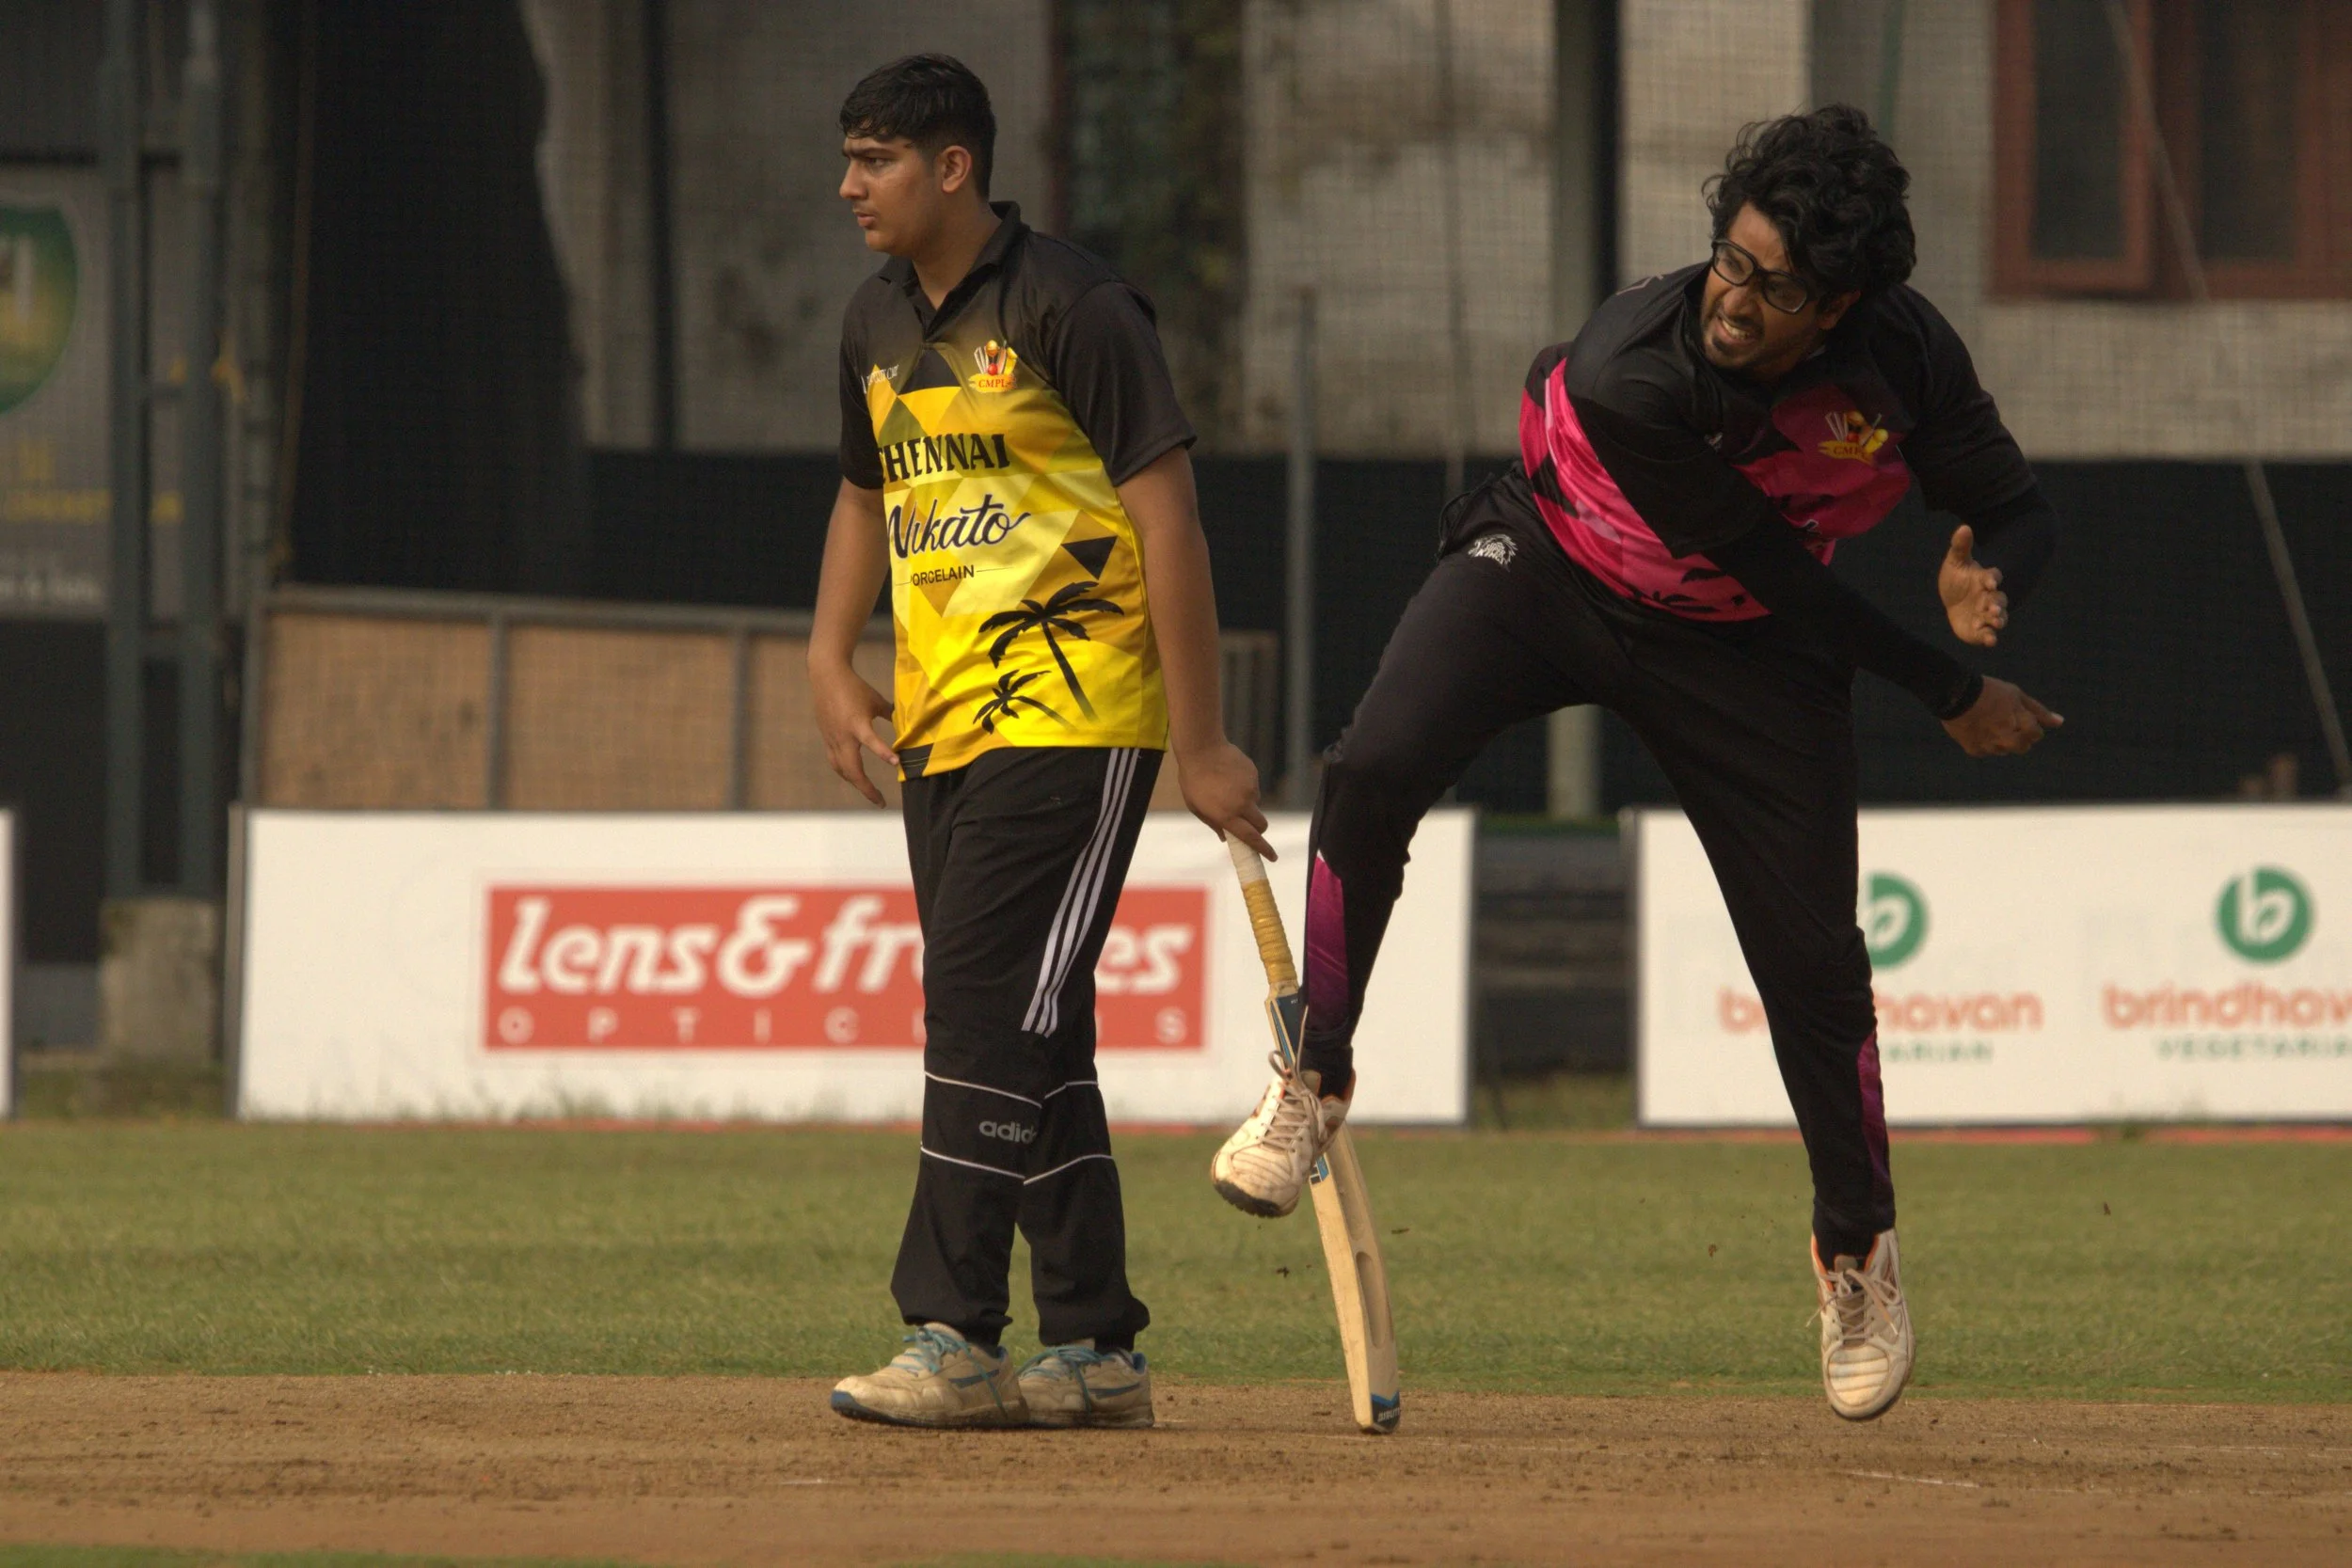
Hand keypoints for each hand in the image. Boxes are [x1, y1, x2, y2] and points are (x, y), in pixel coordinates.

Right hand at [810, 659, 896, 804]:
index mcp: (857, 723)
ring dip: (856, 783)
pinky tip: (855, 778)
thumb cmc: (855, 687)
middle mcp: (843, 735)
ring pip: (843, 770)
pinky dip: (846, 772)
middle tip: (881, 801)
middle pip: (852, 769)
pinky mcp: (827, 739)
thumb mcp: (876, 701)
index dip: (884, 753)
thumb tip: (909, 727)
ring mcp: (832, 739)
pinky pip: (836, 762)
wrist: (826, 677)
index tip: (897, 763)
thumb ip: (891, 716)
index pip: (871, 741)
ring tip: (871, 793)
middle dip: (867, 788)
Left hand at [1175, 739, 1274, 860]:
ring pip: (1255, 804)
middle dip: (1258, 829)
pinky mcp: (1254, 775)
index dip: (1263, 849)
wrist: (1202, 748)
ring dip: (1246, 804)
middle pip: (1261, 825)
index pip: (1250, 837)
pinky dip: (1244, 787)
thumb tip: (1225, 837)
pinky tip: (1229, 776)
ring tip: (1225, 789)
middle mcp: (1242, 804)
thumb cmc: (1193, 780)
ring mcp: (1250, 789)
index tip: (1272, 857)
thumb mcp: (1196, 807)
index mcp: (1227, 815)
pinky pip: (1252, 787)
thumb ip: (1213, 823)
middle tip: (1247, 825)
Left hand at [1939, 524, 2007, 647]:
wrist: (1954, 600)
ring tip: (1995, 622)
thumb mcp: (1955, 562)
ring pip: (1998, 618)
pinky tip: (1990, 640)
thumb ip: (1961, 547)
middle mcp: (1989, 598)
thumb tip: (1963, 527)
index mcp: (1984, 580)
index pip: (1992, 577)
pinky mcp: (1980, 629)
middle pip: (1998, 601)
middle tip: (1994, 610)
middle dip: (1997, 605)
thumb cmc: (1957, 579)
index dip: (1992, 579)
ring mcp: (1986, 614)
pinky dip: (1989, 637)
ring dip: (1997, 620)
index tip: (1990, 582)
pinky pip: (1987, 634)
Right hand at [1942, 676, 2063, 756]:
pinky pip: (1986, 750)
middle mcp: (2008, 738)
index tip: (2020, 716)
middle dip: (2020, 737)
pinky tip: (1977, 728)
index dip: (2031, 725)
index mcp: (2021, 723)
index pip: (2037, 735)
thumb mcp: (2017, 696)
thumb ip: (2039, 711)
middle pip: (2023, 747)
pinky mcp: (1974, 750)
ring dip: (2001, 740)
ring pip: (2003, 749)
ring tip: (1989, 722)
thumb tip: (2060, 722)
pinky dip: (1984, 742)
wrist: (1955, 694)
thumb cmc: (1990, 691)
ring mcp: (1990, 746)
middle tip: (2006, 723)